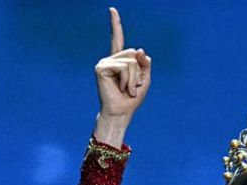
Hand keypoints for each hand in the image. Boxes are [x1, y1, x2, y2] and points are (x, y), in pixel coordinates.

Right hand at [92, 7, 151, 145]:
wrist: (121, 113)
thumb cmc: (131, 99)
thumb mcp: (144, 79)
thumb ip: (145, 64)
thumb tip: (138, 49)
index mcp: (119, 60)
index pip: (117, 39)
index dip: (115, 24)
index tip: (112, 10)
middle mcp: (110, 59)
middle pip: (133, 54)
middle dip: (138, 72)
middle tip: (130, 87)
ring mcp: (104, 62)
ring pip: (131, 61)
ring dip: (134, 78)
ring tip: (126, 90)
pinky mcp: (101, 68)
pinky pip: (124, 67)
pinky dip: (127, 80)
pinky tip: (120, 89)